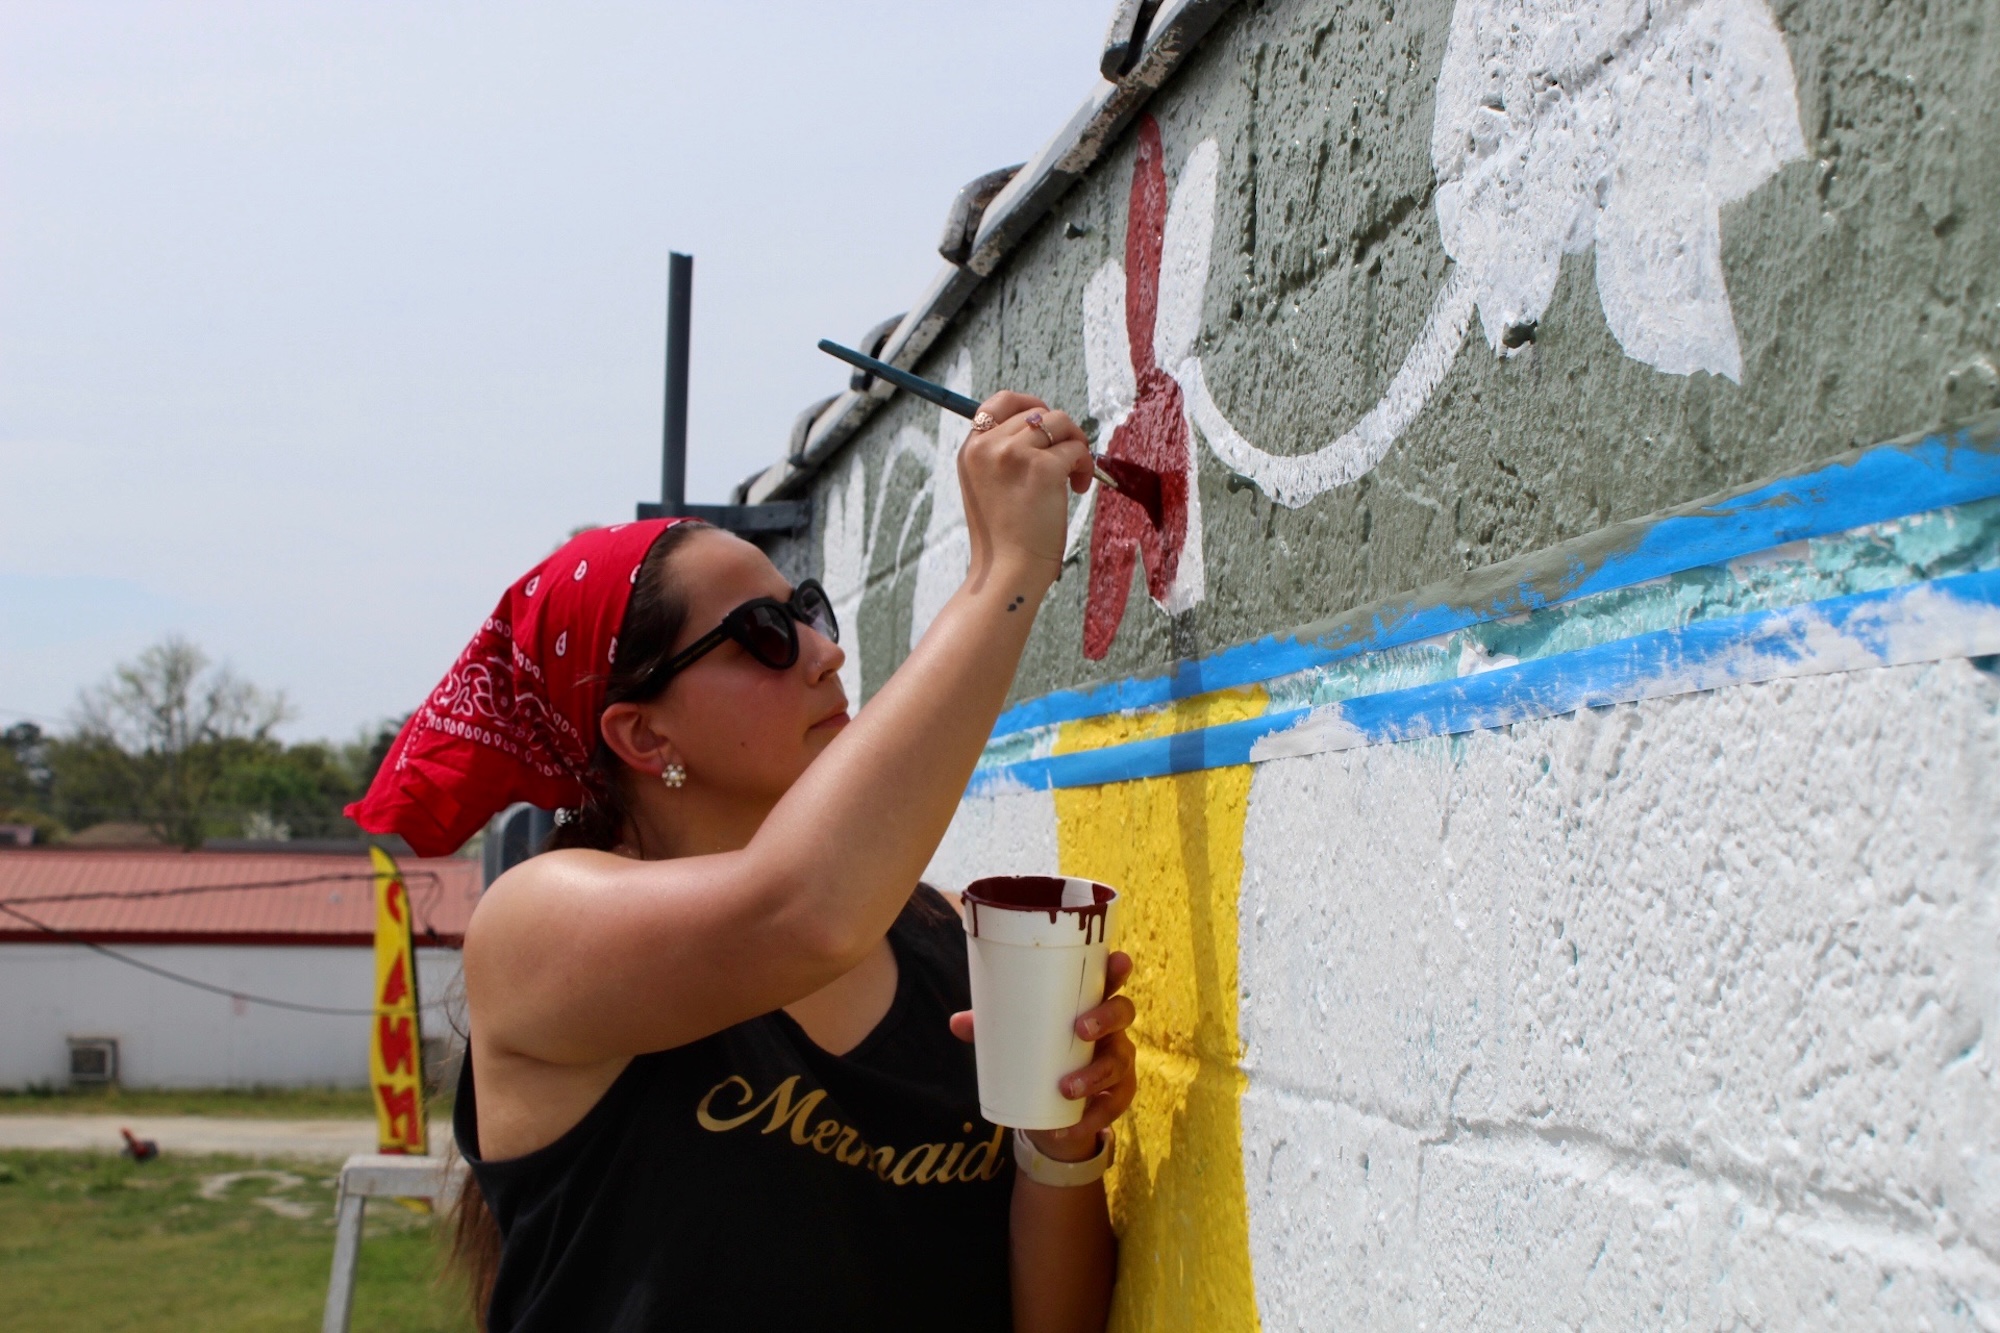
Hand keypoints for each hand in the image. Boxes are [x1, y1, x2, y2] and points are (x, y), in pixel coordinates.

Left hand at [949, 950, 1136, 1163]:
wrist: (1055, 1109)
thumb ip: (991, 1027)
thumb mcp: (1017, 1038)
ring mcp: (1118, 1061)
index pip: (1110, 979)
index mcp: (1090, 1003)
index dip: (1118, 969)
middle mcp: (1112, 1028)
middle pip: (1124, 1012)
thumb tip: (956, 1023)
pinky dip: (1093, 1117)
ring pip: (1120, 1062)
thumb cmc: (1040, 1052)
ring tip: (1066, 1088)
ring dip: (1095, 1075)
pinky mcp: (1117, 1095)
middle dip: (1107, 1017)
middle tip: (1081, 1029)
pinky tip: (1071, 1127)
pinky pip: (1114, 1105)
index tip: (1117, 963)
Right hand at [956, 391, 1092, 589]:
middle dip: (1061, 432)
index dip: (1029, 405)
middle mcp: (988, 446)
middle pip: (1037, 412)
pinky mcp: (1042, 468)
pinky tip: (1078, 489)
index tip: (1047, 427)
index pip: (999, 402)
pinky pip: (1077, 449)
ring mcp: (1014, 454)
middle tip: (1069, 459)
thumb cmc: (1004, 538)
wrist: (1007, 571)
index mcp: (971, 449)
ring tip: (1074, 477)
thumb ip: (1001, 454)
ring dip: (1076, 445)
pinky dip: (1086, 467)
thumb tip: (1041, 427)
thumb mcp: (986, 487)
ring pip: (1060, 423)